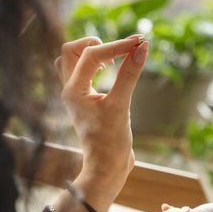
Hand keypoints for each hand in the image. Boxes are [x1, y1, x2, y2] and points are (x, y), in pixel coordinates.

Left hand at [55, 35, 147, 191]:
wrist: (107, 168)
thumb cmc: (111, 142)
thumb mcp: (121, 106)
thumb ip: (129, 75)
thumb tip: (142, 48)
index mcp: (73, 90)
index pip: (91, 55)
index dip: (116, 46)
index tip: (140, 43)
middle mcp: (70, 90)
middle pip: (71, 50)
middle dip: (96, 43)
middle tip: (120, 50)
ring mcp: (76, 95)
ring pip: (73, 61)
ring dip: (92, 53)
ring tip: (113, 59)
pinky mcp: (86, 101)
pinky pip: (83, 73)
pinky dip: (96, 65)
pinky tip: (113, 70)